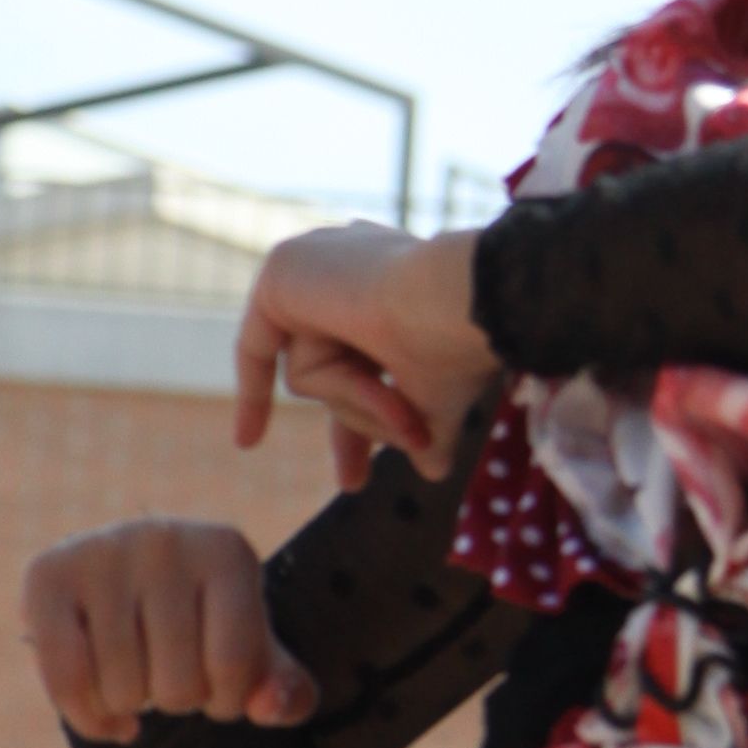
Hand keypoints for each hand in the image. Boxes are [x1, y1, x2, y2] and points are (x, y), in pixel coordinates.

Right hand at [20, 519, 317, 747]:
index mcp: (227, 550)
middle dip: (180, 701)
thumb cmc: (207, 622)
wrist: (134, 580)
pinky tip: (108, 717)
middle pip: (177, 686)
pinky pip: (65, 680)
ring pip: (122, 691)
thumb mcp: (257, 653)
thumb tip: (269, 706)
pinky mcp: (47, 574)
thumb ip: (286, 690)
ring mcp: (102, 553)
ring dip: (134, 708)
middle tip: (172, 672)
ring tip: (140, 674)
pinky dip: (88, 719)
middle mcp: (164, 539)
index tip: (222, 685)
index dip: (229, 700)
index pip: (234, 667)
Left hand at [231, 225, 495, 492]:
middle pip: (325, 368)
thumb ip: (422, 427)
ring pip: (312, 377)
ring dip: (362, 407)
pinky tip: (371, 377)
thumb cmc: (464, 344)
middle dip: (348, 429)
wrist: (466, 298)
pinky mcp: (281, 270)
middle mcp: (348, 265)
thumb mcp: (440, 399)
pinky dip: (335, 387)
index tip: (347, 466)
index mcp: (389, 279)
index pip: (359, 351)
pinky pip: (294, 366)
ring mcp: (314, 263)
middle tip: (352, 484)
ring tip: (407, 404)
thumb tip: (432, 469)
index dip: (353, 403)